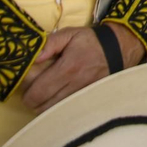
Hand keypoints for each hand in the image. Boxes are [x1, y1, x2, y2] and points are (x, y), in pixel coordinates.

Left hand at [20, 24, 142, 112]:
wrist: (119, 49)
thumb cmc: (91, 41)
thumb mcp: (70, 34)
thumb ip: (50, 43)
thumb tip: (33, 57)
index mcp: (68, 68)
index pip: (38, 92)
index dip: (27, 92)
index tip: (26, 84)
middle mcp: (75, 86)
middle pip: (42, 107)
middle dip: (33, 101)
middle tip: (34, 90)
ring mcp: (82, 96)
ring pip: (53, 112)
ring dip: (44, 106)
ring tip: (45, 95)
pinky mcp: (88, 101)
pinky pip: (66, 112)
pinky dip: (57, 109)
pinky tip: (57, 99)